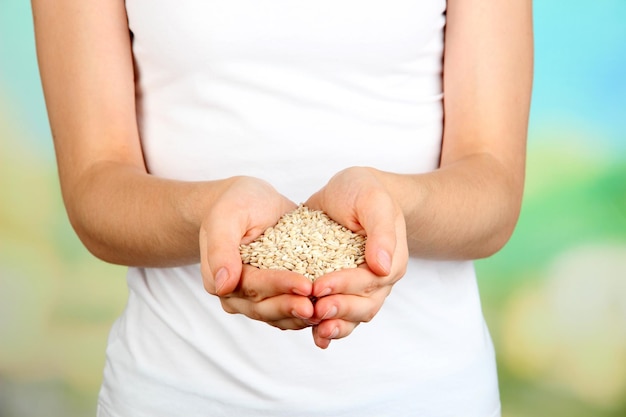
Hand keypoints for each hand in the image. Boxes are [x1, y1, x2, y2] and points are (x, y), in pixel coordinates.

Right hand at [199, 176, 313, 329]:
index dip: (279, 286)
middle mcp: (236, 294)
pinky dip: (308, 312)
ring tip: (327, 311)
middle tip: (319, 306)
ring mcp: (255, 298)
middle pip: (265, 307)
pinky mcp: (275, 295)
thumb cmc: (236, 203)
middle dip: (293, 306)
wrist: (249, 201)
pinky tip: (329, 308)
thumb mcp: (226, 216)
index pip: (252, 287)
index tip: (305, 285)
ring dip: (302, 316)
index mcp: (219, 277)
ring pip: (279, 315)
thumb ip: (221, 248)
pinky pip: (290, 311)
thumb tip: (223, 285)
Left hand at [304, 167, 408, 347]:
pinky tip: (314, 336)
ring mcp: (358, 287)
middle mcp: (377, 279)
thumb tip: (383, 266)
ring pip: (352, 317)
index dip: (344, 285)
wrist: (352, 190)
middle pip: (363, 306)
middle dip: (339, 310)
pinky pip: (337, 314)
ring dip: (335, 326)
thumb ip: (380, 231)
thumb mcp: (373, 200)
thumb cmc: (365, 191)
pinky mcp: (339, 288)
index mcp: (391, 260)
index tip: (320, 285)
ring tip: (316, 331)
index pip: (369, 280)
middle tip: (315, 310)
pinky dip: (327, 327)